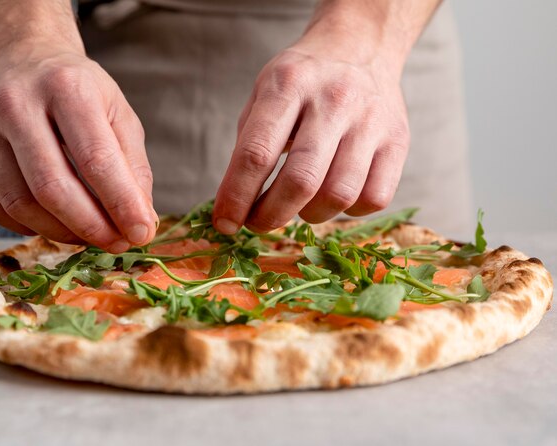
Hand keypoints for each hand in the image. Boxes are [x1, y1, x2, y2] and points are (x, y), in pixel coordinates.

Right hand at [0, 45, 156, 251]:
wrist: (21, 58)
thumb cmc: (77, 90)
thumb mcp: (119, 113)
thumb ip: (133, 167)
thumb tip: (140, 221)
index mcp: (66, 88)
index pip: (96, 159)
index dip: (121, 204)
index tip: (141, 233)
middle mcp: (17, 104)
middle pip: (52, 187)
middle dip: (92, 227)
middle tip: (118, 243)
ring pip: (21, 204)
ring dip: (64, 233)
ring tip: (93, 235)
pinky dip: (33, 228)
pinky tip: (58, 223)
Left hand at [213, 38, 409, 233]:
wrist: (361, 46)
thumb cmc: (303, 81)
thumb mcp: (264, 93)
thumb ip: (249, 143)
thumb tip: (235, 205)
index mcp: (289, 84)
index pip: (257, 153)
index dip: (236, 196)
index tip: (224, 223)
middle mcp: (334, 100)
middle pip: (301, 180)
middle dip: (270, 216)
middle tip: (257, 223)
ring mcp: (371, 121)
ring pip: (340, 195)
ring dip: (310, 215)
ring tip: (299, 206)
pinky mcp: (398, 141)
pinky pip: (374, 199)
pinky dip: (349, 211)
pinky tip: (334, 197)